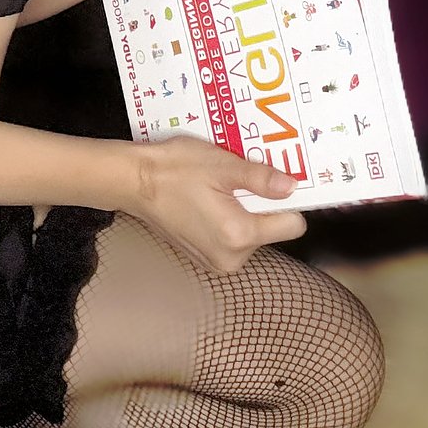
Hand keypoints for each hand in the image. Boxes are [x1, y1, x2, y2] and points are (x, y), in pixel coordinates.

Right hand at [121, 132, 306, 274]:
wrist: (134, 182)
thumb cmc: (175, 169)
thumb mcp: (222, 165)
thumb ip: (261, 178)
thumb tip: (293, 187)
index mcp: (240, 235)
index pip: (293, 225)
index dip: (287, 200)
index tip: (273, 180)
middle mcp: (232, 258)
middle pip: (272, 229)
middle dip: (261, 204)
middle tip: (236, 179)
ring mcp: (217, 262)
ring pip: (253, 234)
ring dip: (244, 210)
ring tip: (218, 188)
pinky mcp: (205, 258)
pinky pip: (234, 239)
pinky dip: (229, 219)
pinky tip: (208, 200)